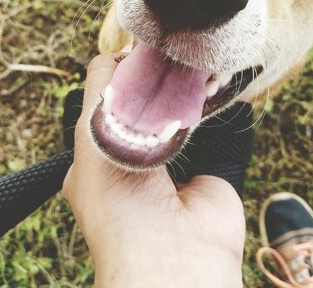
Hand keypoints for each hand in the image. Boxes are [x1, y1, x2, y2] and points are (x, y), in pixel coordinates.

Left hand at [63, 54, 244, 287]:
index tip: (144, 52)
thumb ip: (99, 95)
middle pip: (150, 99)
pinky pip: (220, 124)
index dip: (126, 73)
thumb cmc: (117, 204)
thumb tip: (115, 57)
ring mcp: (178, 158)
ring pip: (184, 107)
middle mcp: (138, 152)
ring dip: (190, 88)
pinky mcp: (214, 162)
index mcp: (101, 151)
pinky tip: (220, 81)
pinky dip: (221, 102)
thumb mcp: (92, 141)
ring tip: (196, 65)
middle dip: (161, 77)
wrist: (171, 259)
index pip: (111, 98)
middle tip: (174, 56)